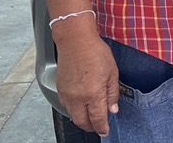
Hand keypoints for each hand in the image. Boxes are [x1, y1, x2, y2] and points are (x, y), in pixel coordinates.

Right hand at [51, 21, 118, 135]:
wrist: (75, 41)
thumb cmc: (95, 52)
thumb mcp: (113, 72)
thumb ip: (112, 93)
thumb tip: (113, 109)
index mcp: (93, 94)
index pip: (98, 118)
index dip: (102, 127)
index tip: (105, 131)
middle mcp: (77, 97)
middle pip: (82, 121)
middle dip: (91, 126)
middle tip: (99, 126)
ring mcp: (66, 94)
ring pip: (73, 115)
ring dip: (82, 119)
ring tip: (91, 116)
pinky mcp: (59, 89)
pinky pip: (66, 106)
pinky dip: (74, 109)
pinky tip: (80, 105)